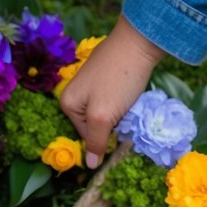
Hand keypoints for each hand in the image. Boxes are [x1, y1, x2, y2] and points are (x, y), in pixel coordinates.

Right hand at [59, 15, 164, 167]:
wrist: (139, 39)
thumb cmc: (118, 79)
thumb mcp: (104, 115)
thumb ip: (96, 142)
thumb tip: (90, 167)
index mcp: (67, 104)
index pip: (87, 135)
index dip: (105, 135)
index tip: (119, 126)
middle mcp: (74, 94)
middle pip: (95, 123)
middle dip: (112, 123)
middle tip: (125, 112)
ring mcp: (89, 83)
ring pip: (105, 111)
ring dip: (119, 112)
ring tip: (129, 100)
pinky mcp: (105, 74)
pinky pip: (112, 98)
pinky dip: (123, 99)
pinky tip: (130, 90)